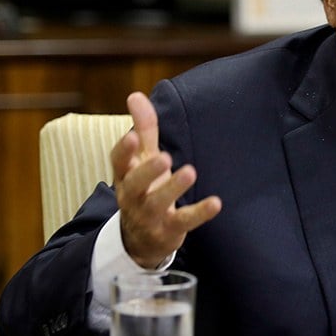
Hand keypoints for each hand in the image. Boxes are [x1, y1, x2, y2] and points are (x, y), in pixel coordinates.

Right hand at [111, 92, 221, 268]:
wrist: (141, 239)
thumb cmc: (144, 189)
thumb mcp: (142, 160)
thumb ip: (144, 129)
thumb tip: (135, 95)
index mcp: (125, 176)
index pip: (118, 162)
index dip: (124, 150)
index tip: (133, 136)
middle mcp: (133, 196)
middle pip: (135, 184)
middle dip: (148, 171)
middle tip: (165, 157)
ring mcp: (149, 215)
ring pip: (157, 203)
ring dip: (173, 188)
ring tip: (190, 171)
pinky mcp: (168, 230)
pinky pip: (184, 221)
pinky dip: (200, 213)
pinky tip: (216, 202)